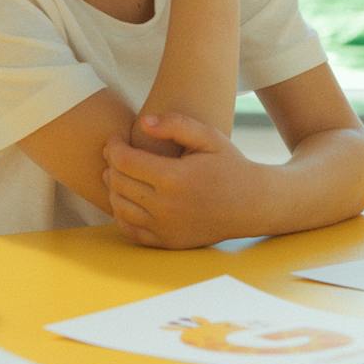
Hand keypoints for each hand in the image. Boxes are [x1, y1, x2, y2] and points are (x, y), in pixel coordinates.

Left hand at [102, 113, 254, 248]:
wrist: (253, 204)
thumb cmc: (229, 165)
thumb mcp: (208, 137)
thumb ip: (175, 124)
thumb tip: (143, 122)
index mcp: (174, 178)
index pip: (124, 160)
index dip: (113, 146)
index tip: (115, 138)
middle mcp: (166, 206)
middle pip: (118, 183)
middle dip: (110, 164)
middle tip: (115, 153)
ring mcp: (165, 228)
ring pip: (119, 207)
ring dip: (112, 188)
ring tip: (119, 173)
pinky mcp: (167, 242)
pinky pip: (129, 230)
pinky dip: (120, 213)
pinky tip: (127, 198)